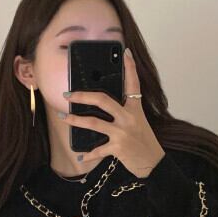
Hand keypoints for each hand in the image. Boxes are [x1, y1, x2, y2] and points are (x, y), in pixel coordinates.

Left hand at [59, 48, 164, 178]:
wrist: (154, 164)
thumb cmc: (145, 142)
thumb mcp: (139, 123)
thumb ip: (125, 113)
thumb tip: (105, 107)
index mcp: (136, 109)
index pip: (133, 84)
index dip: (130, 67)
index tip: (125, 52)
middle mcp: (129, 118)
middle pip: (103, 100)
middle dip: (82, 96)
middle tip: (68, 94)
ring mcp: (122, 133)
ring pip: (94, 123)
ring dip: (75, 121)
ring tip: (63, 117)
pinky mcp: (118, 148)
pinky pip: (98, 150)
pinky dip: (88, 155)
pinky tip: (81, 157)